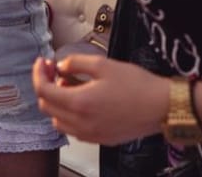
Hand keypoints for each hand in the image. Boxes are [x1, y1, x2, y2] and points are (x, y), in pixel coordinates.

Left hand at [34, 54, 171, 144]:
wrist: (162, 107)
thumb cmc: (137, 85)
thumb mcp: (103, 64)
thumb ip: (75, 63)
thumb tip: (60, 66)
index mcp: (79, 103)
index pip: (43, 90)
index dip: (39, 73)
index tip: (43, 62)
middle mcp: (81, 123)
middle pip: (47, 106)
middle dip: (46, 85)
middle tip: (55, 70)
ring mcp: (90, 134)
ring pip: (58, 121)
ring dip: (57, 102)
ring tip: (70, 85)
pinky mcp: (100, 139)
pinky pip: (74, 130)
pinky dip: (70, 115)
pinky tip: (83, 100)